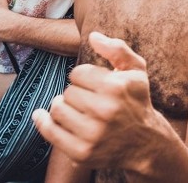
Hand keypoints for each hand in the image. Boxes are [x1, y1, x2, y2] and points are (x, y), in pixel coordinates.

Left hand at [33, 32, 158, 169]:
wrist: (146, 142)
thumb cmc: (138, 101)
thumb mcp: (136, 70)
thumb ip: (117, 48)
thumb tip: (92, 35)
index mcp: (116, 87)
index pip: (78, 73)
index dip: (84, 76)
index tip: (93, 84)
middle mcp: (104, 110)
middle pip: (68, 92)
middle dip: (76, 93)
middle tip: (88, 99)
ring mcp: (92, 133)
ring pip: (57, 109)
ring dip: (62, 106)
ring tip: (75, 109)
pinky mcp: (81, 151)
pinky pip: (51, 132)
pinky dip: (43, 122)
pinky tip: (41, 115)